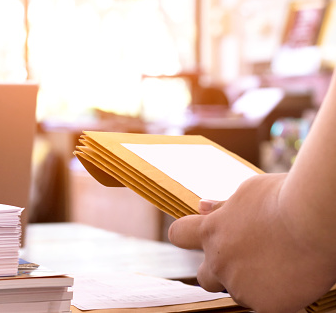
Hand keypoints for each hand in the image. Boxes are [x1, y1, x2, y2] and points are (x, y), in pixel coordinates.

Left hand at [168, 173, 335, 312]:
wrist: (316, 221)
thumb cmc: (285, 199)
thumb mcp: (249, 192)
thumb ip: (223, 206)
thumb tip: (201, 206)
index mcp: (212, 230)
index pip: (179, 235)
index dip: (186, 235)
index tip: (197, 234)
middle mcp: (219, 260)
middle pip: (204, 277)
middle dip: (219, 272)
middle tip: (248, 260)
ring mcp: (239, 285)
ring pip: (237, 292)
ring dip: (250, 283)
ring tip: (279, 264)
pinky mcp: (264, 305)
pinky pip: (262, 305)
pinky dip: (274, 296)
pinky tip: (290, 279)